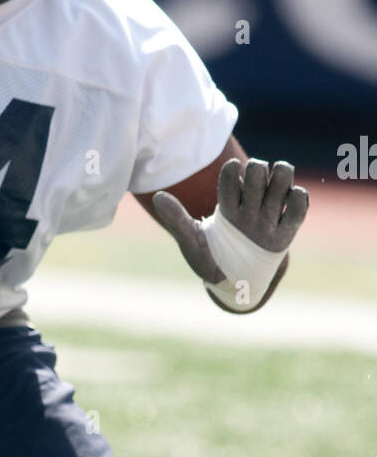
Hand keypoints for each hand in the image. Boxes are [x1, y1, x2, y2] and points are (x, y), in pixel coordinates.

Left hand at [152, 158, 308, 283]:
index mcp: (226, 205)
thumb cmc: (210, 261)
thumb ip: (178, 220)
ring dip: (281, 176)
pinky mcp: (286, 230)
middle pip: (259, 170)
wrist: (233, 286)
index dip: (231, 172)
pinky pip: (299, 206)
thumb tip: (158, 197)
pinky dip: (298, 197)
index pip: (231, 174)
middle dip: (258, 170)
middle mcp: (249, 205)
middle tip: (252, 189)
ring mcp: (269, 215)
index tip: (231, 178)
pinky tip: (288, 203)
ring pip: (282, 178)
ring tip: (273, 191)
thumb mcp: (192, 244)